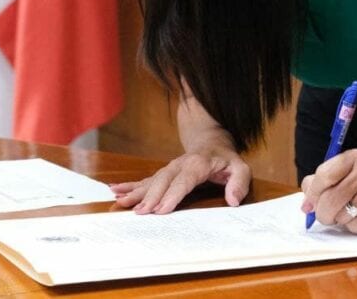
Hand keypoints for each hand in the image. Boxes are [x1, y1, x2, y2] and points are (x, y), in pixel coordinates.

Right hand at [109, 149, 250, 213]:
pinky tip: (115, 191)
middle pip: (163, 180)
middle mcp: (180, 164)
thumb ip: (239, 183)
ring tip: (121, 202)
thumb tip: (233, 201)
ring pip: (151, 180)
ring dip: (136, 191)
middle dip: (151, 196)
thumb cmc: (227, 160)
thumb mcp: (241, 168)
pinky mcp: (164, 173)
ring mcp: (170, 168)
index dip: (172, 195)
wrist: (212, 143)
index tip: (161, 209)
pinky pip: (146, 179)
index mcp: (199, 163)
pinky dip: (130, 185)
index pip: (184, 180)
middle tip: (140, 212)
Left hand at [300, 149, 356, 233]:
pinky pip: (354, 227)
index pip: (323, 175)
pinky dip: (355, 227)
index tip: (309, 203)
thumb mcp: (351, 172)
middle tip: (327, 215)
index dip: (312, 193)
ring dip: (341, 220)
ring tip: (354, 212)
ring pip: (340, 215)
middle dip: (323, 213)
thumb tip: (306, 202)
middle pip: (328, 199)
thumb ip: (326, 181)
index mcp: (354, 158)